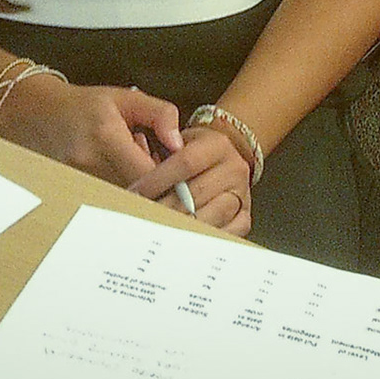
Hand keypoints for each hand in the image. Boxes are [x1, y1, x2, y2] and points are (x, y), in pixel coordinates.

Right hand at [4, 80, 176, 186]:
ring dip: (136, 194)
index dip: (168, 180)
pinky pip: (104, 205)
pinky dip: (119, 197)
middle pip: (136, 195)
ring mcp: (74, 183)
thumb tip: (179, 143)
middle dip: (154, 190)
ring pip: (121, 203)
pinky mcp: (68, 194)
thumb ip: (160, 114)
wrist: (35, 114)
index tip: (179, 175)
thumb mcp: (127, 98)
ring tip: (135, 173)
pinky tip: (118, 181)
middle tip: (160, 176)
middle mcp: (88, 164)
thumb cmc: (85, 106)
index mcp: (106, 136)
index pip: (147, 174)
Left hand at [129, 126, 253, 235]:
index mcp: (218, 145)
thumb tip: (137, 154)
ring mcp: (242, 194)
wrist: (223, 160)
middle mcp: (235, 168)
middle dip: (163, 208)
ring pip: (211, 217)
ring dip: (180, 227)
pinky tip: (182, 240)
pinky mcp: (245, 216)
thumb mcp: (178, 138)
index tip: (135, 192)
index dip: (157, 179)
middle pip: (196, 194)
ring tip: (157, 231)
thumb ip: (159, 144)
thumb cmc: (192, 151)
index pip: (186, 162)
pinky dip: (203, 239)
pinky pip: (227, 234)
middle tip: (140, 218)